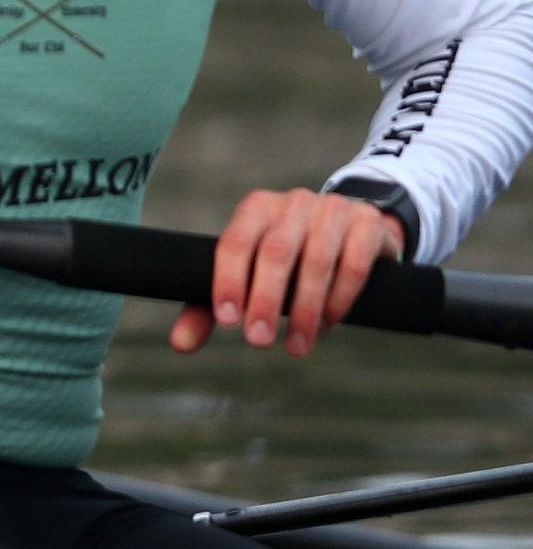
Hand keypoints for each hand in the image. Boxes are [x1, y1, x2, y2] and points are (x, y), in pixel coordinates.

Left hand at [169, 188, 404, 356]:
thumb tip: (179, 344)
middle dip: (265, 301)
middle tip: (258, 341)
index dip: (228, 280)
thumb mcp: (248, 275)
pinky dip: (339, 299)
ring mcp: (333, 210)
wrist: (352, 233)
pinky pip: (353, 265)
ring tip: (296, 346)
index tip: (227, 321)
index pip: (235, 242)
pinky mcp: (368, 225)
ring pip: (316, 261)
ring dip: (305, 310)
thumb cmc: (288, 262)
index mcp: (256, 208)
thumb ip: (210, 307)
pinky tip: (327, 324)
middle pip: (275, 253)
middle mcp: (293, 203)